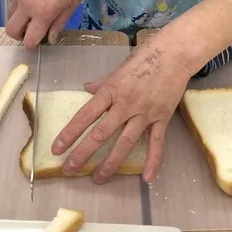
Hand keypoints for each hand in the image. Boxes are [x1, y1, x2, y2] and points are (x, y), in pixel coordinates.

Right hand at [6, 0, 83, 46]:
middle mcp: (26, 6)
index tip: (38, 40)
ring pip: (10, 14)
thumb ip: (59, 23)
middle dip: (18, 35)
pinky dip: (21, 0)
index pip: (29, 40)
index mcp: (43, 14)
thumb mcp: (72, 2)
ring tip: (32, 10)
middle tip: (29, 30)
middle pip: (11, 31)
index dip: (32, 44)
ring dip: (19, 17)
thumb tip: (50, 38)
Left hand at [52, 28, 192, 183]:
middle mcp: (125, 104)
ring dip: (110, 163)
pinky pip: (156, 143)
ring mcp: (144, 113)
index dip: (70, 133)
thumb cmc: (144, 57)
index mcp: (111, 90)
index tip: (57, 148)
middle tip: (69, 169)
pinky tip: (146, 179)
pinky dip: (152, 161)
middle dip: (83, 153)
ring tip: (98, 179)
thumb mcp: (118, 68)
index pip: (85, 115)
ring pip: (125, 143)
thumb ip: (102, 83)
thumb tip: (86, 88)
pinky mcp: (162, 118)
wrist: (175, 53)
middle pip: (101, 133)